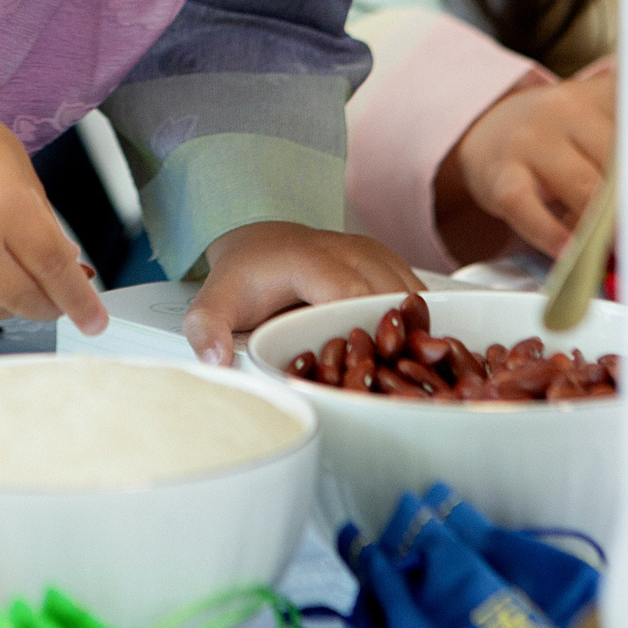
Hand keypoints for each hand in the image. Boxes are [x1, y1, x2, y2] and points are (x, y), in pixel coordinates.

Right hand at [0, 91, 107, 333]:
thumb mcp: (15, 165)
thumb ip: (41, 217)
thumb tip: (63, 260)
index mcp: (9, 210)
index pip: (56, 271)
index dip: (80, 302)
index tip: (94, 321)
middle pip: (25, 299)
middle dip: (51, 305)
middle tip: (61, 300)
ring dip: (13, 304)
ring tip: (20, 284)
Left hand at [181, 221, 416, 365]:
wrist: (262, 242)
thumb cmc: (243, 277)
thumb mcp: (214, 301)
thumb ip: (207, 328)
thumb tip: (215, 363)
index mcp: (310, 259)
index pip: (350, 294)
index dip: (360, 333)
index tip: (360, 370)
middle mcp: (350, 250)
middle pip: (388, 298)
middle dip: (392, 341)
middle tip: (388, 385)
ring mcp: (375, 254)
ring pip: (411, 297)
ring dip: (412, 335)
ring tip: (403, 376)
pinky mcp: (391, 264)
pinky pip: (418, 296)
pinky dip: (420, 325)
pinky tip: (412, 356)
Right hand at [435, 65, 614, 261]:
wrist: (487, 126)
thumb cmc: (557, 136)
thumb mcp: (595, 122)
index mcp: (600, 96)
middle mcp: (566, 110)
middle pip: (619, 165)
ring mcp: (530, 141)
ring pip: (583, 190)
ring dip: (606, 229)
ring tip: (620, 252)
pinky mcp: (502, 175)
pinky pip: (529, 210)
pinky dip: (553, 236)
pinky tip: (570, 253)